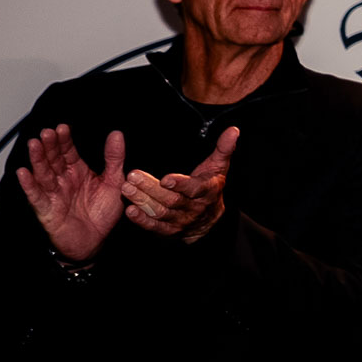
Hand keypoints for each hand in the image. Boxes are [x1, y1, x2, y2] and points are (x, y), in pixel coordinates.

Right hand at [17, 125, 125, 262]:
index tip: (62, 128)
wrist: (95, 242)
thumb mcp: (114, 182)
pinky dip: (29, 185)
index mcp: (77, 171)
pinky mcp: (47, 209)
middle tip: (47, 133)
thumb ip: (114, 159)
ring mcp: (53, 193)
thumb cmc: (102, 214)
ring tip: (34, 145)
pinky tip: (23, 173)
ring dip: (37, 159)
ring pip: (43, 173)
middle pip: (53, 159)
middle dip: (50, 146)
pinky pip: (36, 196)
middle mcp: (63, 180)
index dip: (64, 140)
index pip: (68, 152)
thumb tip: (117, 135)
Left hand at [121, 126, 237, 242]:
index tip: (165, 179)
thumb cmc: (211, 185)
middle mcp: (194, 208)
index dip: (181, 185)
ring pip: (161, 212)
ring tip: (127, 189)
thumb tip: (234, 130)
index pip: (195, 189)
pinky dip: (142, 220)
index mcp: (207, 191)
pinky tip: (131, 210)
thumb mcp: (219, 167)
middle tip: (133, 176)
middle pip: (173, 200)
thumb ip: (223, 148)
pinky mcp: (170, 231)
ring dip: (143, 201)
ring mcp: (182, 221)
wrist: (210, 219)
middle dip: (151, 188)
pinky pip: (155, 227)